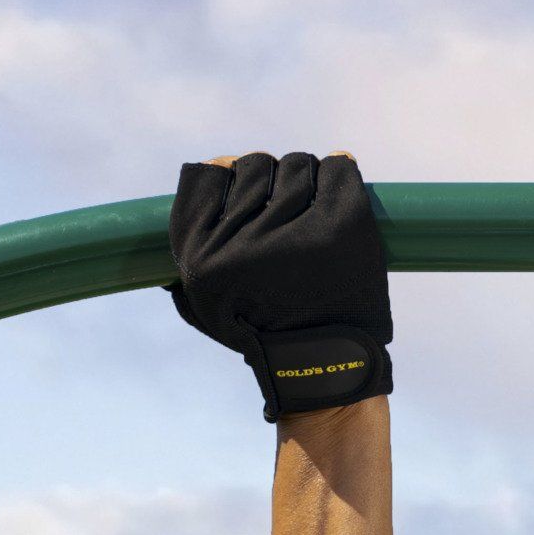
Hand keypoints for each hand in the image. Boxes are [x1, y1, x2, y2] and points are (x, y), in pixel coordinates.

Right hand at [167, 149, 393, 423]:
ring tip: (318, 212)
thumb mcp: (205, 305)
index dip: (234, 177)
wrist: (323, 369)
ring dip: (310, 180)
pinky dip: (341, 175)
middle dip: (274, 182)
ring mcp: (292, 232)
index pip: (208, 174)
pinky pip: (338, 172)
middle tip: (292, 211)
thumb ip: (192, 250)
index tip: (253, 194)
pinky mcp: (339, 230)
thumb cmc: (265, 336)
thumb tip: (211, 169)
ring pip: (297, 165)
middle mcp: (240, 239)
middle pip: (255, 165)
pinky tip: (341, 193)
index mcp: (200, 252)